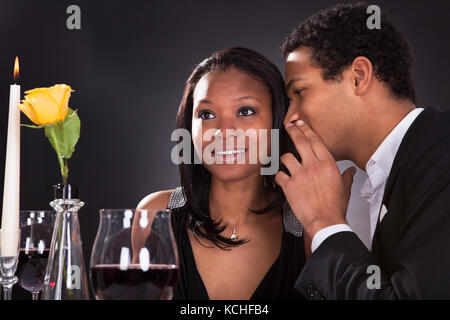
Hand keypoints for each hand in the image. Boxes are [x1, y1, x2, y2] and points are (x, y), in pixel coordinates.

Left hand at [275, 120, 355, 237]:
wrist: (325, 221)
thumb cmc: (335, 206)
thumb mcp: (344, 188)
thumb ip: (346, 176)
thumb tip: (350, 171)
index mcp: (327, 164)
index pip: (315, 140)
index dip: (306, 129)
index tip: (300, 124)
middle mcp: (313, 166)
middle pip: (300, 142)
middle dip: (293, 131)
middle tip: (289, 127)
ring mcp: (299, 175)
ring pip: (286, 157)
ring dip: (285, 159)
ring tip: (287, 162)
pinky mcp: (289, 185)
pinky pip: (279, 175)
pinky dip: (279, 177)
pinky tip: (282, 179)